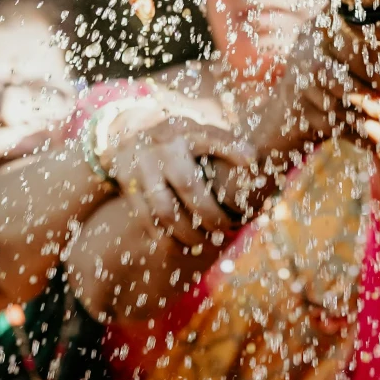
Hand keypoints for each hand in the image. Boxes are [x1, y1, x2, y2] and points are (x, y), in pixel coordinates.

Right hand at [97, 112, 254, 243]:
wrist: (125, 134)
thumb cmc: (175, 138)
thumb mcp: (196, 131)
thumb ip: (223, 143)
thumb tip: (253, 159)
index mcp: (181, 131)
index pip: (210, 137)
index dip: (231, 148)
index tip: (252, 160)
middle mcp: (159, 149)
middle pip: (188, 187)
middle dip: (211, 214)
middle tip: (227, 229)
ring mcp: (140, 171)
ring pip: (166, 212)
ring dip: (190, 234)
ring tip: (208, 244)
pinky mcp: (128, 191)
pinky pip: (150, 224)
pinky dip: (169, 241)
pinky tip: (186, 247)